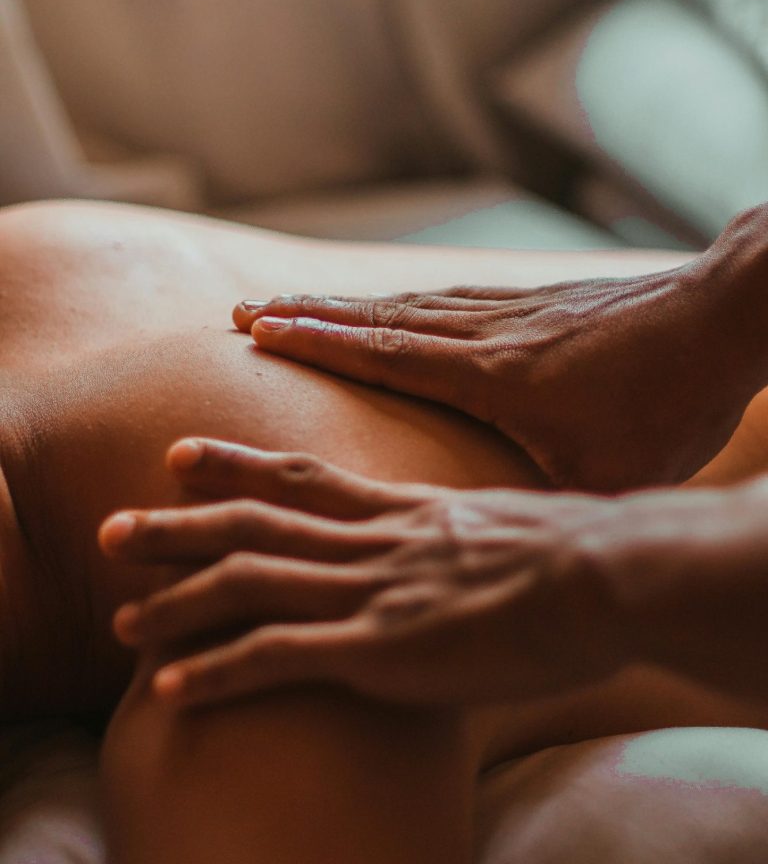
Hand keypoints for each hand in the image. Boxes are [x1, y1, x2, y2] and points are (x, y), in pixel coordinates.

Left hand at [99, 438, 628, 707]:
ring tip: (120, 621)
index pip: (299, 475)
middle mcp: (369, 541)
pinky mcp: (380, 649)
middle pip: (253, 525)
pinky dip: (219, 673)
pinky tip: (171, 691)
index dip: (235, 463)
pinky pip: (280, 659)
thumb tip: (451, 544)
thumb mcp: (497, 526)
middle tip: (112, 528)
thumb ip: (455, 532)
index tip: (179, 455)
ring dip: (178, 603)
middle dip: (176, 527)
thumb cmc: (567, 554)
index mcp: (398, 509)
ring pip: (250, 585)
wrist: (601, 574)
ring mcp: (369, 591)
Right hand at [232, 258, 752, 491]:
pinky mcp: (537, 302)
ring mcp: (512, 311)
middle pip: (381, 320)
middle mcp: (488, 333)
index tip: (258, 328)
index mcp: (492, 376)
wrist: (723, 318)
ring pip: (411, 304)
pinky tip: (396, 305)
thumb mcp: (605, 475)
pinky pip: (451, 297)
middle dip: (309, 316)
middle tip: (249, 310)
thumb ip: (542, 506)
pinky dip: (404, 302)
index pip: (384, 354)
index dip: (316, 341)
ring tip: (301, 302)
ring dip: (348, 306)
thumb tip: (496, 550)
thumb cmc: (669, 403)